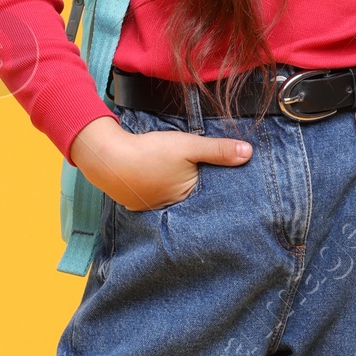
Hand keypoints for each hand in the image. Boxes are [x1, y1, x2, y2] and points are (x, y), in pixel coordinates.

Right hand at [69, 115, 251, 210]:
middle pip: (192, 197)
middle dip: (199, 187)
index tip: (226, 176)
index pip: (211, 193)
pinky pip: (155, 197)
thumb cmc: (150, 153)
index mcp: (188, 198)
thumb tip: (249, 153)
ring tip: (181, 176)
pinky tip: (159, 178)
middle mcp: (172, 209)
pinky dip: (159, 189)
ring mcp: (153, 208)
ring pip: (173, 197)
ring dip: (177, 188)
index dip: (218, 183)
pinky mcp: (137, 203)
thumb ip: (218, 150)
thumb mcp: (188, 146)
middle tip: (202, 174)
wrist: (107, 157)